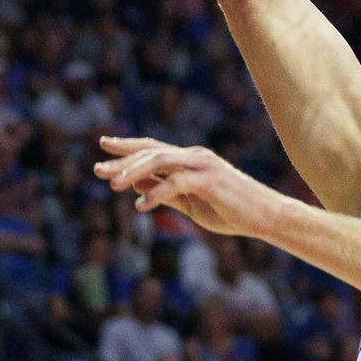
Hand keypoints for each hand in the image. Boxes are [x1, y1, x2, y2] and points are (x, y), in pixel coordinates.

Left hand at [94, 136, 284, 238]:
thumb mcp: (189, 202)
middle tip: (97, 169)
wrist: (263, 216)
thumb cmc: (229, 210)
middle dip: (122, 160)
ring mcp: (203, 164)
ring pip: (161, 159)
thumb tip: (137, 188)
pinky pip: (177, 182)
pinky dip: (157, 193)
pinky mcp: (210, 178)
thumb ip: (165, 192)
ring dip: (134, 171)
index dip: (127, 146)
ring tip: (114, 185)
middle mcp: (194, 156)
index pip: (152, 147)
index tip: (103, 144)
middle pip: (151, 151)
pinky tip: (141, 206)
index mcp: (189, 159)